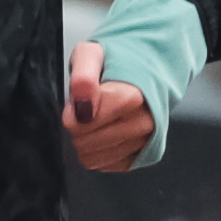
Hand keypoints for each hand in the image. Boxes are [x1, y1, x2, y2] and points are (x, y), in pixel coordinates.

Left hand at [64, 39, 154, 172]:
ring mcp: (146, 141)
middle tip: (87, 110)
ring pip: (93, 158)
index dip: (72, 113)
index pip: (82, 123)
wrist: (148, 69)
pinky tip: (107, 131)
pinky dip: (100, 151)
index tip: (77, 102)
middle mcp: (144, 122)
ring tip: (98, 119)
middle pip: (85, 143)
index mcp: (132, 97)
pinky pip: (106, 165)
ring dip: (88, 141)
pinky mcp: (144, 155)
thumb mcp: (91, 54)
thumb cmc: (117, 63)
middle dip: (78, 128)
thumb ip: (83, 76)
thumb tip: (81, 101)